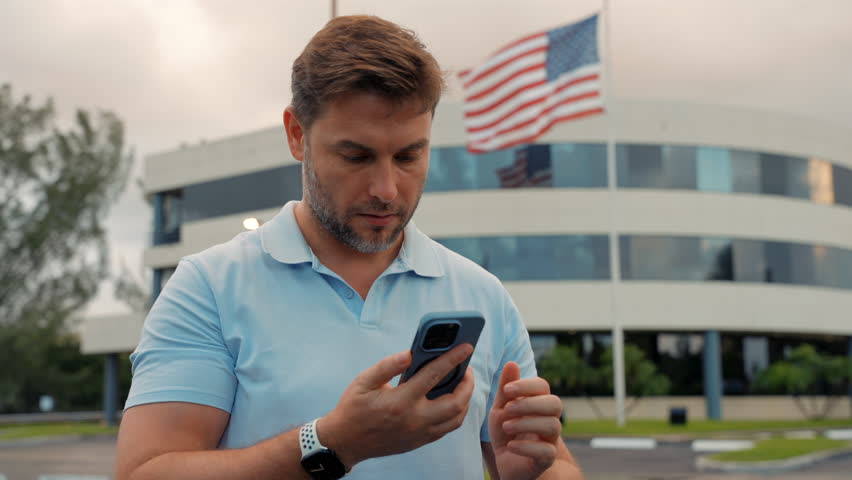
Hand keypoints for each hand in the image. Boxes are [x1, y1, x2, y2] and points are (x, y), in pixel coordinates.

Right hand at [318, 344, 474, 468]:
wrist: (345, 442)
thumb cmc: (354, 408)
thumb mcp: (364, 381)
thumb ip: (387, 366)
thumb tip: (410, 353)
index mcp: (401, 401)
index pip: (435, 375)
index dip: (453, 358)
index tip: (466, 347)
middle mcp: (415, 419)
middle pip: (456, 402)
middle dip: (467, 383)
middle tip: (466, 368)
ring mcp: (419, 433)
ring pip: (456, 418)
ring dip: (465, 399)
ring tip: (462, 383)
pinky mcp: (420, 441)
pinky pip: (447, 428)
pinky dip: (456, 413)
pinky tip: (452, 399)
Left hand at [488, 362, 562, 479]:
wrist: (506, 463)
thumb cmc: (506, 433)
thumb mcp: (501, 409)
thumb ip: (506, 389)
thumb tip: (512, 363)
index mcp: (538, 403)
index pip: (543, 386)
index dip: (527, 386)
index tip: (507, 390)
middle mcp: (548, 419)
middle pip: (555, 404)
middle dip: (530, 404)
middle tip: (507, 409)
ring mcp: (550, 440)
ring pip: (553, 426)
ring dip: (526, 424)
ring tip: (506, 427)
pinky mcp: (546, 460)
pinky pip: (547, 451)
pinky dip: (527, 447)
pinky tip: (511, 446)